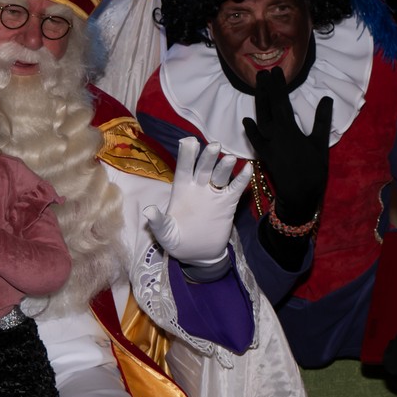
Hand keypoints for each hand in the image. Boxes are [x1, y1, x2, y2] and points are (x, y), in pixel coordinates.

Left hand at [142, 136, 251, 264]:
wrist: (197, 255)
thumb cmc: (177, 241)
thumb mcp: (164, 233)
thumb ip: (157, 222)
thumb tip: (148, 211)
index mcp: (181, 190)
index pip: (183, 168)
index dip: (186, 155)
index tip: (188, 141)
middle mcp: (198, 187)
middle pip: (203, 168)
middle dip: (207, 157)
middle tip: (214, 146)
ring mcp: (213, 194)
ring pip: (220, 175)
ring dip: (224, 167)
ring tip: (229, 158)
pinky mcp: (227, 204)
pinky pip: (235, 189)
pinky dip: (242, 179)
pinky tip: (248, 168)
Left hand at [241, 68, 332, 223]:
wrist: (300, 194)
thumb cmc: (314, 169)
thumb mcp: (320, 143)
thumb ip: (321, 120)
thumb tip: (326, 98)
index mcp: (288, 129)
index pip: (281, 101)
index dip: (278, 85)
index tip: (275, 71)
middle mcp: (274, 134)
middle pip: (267, 107)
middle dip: (264, 89)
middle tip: (261, 73)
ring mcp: (267, 144)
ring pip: (260, 119)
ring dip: (258, 103)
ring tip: (257, 88)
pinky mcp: (264, 155)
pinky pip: (255, 140)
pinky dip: (250, 130)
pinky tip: (247, 120)